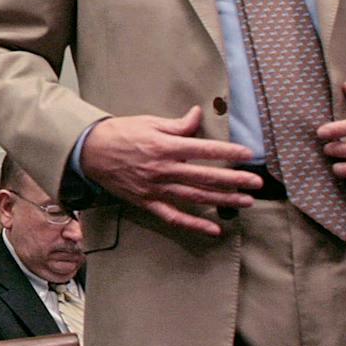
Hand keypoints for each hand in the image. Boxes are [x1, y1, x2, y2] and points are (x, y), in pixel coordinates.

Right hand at [78, 107, 258, 235]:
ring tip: (245, 202)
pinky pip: (174, 217)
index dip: (228, 152)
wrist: (88, 151)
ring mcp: (156, 189)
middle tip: (256, 183)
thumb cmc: (119, 133)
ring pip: (196, 197)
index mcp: (165, 147)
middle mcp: (164, 170)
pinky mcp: (147, 202)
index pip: (204, 150)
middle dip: (234, 180)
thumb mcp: (149, 123)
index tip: (248, 154)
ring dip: (223, 200)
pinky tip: (213, 229)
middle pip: (205, 177)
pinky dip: (194, 225)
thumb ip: (177, 125)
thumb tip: (198, 116)